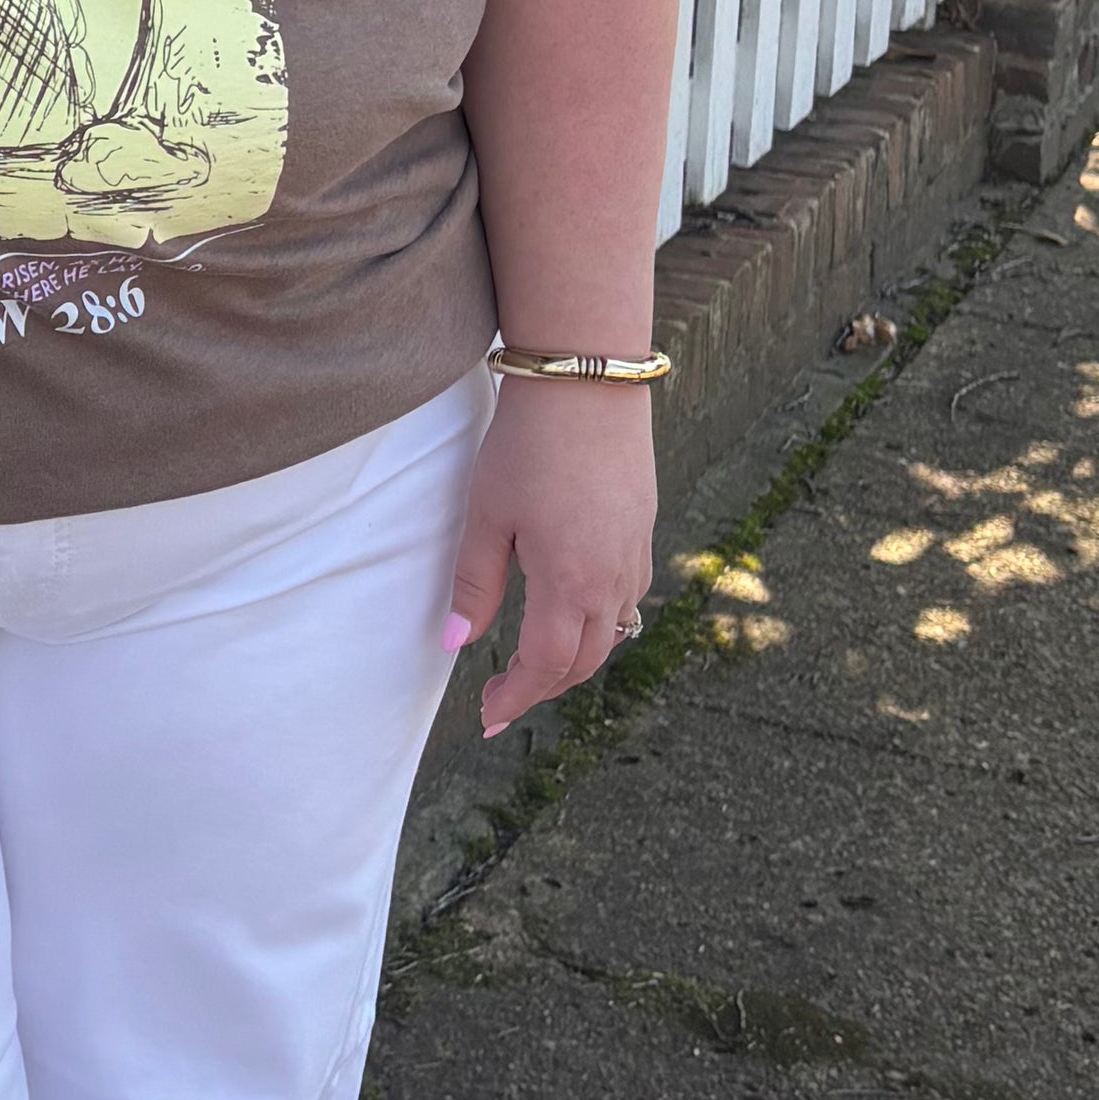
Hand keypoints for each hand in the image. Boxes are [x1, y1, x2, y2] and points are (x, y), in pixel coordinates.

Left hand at [442, 380, 656, 733]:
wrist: (588, 382)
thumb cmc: (528, 446)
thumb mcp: (486, 516)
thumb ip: (474, 585)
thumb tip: (455, 646)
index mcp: (570, 582)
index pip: (545, 665)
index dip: (516, 697)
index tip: (488, 717)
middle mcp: (612, 578)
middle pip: (585, 661)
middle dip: (543, 687)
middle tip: (502, 698)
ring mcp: (635, 554)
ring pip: (613, 633)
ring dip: (574, 659)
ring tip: (534, 664)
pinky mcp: (643, 530)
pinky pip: (628, 598)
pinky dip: (600, 623)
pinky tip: (573, 613)